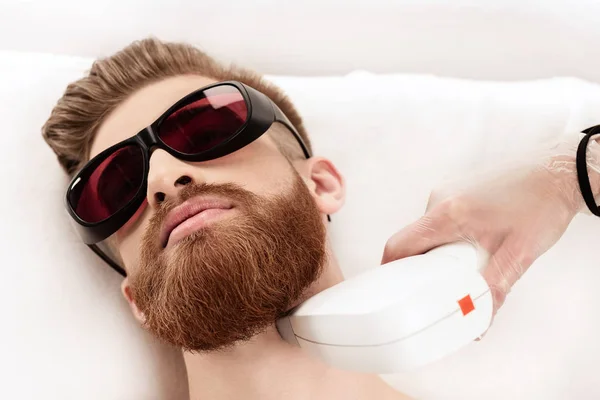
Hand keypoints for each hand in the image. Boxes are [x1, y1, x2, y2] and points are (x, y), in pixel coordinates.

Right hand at [381, 134, 599, 314]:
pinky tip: (475, 244)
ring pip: (427, 231)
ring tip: (470, 261)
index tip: (393, 290)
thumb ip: (496, 286)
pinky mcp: (456, 191)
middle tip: (444, 285)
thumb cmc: (542, 201)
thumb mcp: (521, 252)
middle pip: (412, 241)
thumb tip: (480, 314)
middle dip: (423, 268)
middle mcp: (440, 199)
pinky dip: (449, 238)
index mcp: (448, 213)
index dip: (391, 271)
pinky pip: (440, 220)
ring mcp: (447, 192)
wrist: (558, 171)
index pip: (399, 245)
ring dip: (439, 252)